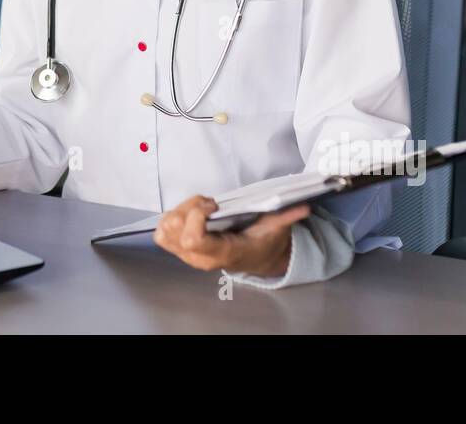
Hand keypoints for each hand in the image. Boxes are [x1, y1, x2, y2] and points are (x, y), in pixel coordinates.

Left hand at [153, 195, 311, 276]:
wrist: (254, 260)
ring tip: (200, 209)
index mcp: (223, 253)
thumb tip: (304, 207)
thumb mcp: (276, 229)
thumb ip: (287, 217)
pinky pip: (161, 232)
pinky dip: (171, 218)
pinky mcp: (179, 248)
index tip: (213, 205)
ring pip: (164, 229)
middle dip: (188, 208)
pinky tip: (191, 214)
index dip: (196, 215)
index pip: (192, 238)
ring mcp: (187, 255)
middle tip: (208, 205)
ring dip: (179, 211)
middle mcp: (200, 257)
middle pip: (173, 228)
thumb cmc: (262, 243)